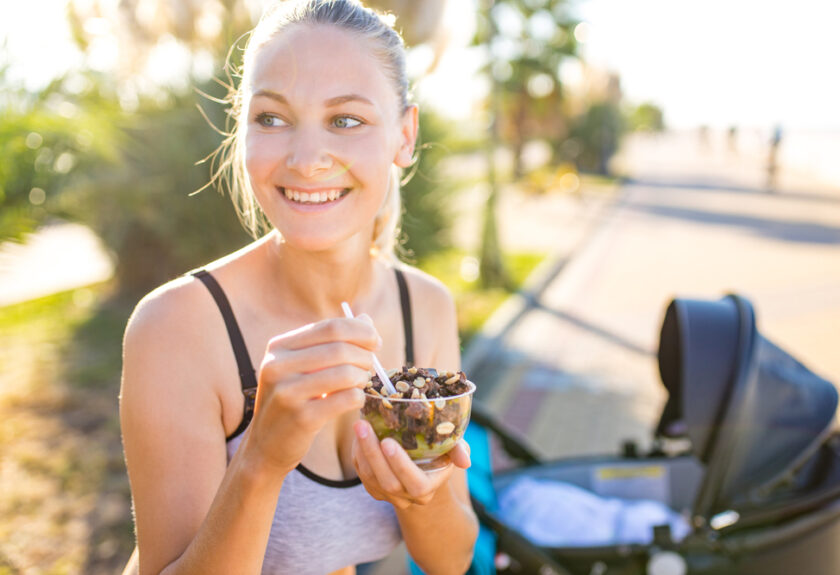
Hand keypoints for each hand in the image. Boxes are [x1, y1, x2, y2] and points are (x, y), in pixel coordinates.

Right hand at [243, 316, 380, 474]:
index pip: (331, 327)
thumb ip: (332, 341)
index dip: (361, 331)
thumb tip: (366, 319)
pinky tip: (355, 400)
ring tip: (362, 382)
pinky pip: (347, 399)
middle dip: (365, 355)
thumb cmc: (292, 399)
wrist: (265, 444)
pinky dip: (359, 397)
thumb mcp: (303, 366)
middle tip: (371, 366)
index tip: (375, 342)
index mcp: (279, 347)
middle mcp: (278, 366)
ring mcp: (287, 392)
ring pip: (346, 373)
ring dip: (363, 376)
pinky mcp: (301, 418)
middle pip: (340, 348)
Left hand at [351, 419, 470, 509]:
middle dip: (373, 453)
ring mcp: (388, 495)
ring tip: (359, 425)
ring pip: (370, 478)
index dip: (401, 465)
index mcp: (428, 488)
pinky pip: (361, 475)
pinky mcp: (374, 489)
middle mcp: (408, 497)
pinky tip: (358, 434)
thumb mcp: (453, 447)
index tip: (388, 442)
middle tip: (363, 426)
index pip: (415, 484)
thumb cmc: (441, 451)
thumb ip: (459, 451)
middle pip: (388, 481)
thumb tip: (465, 461)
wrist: (424, 467)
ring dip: (362, 451)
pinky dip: (357, 454)